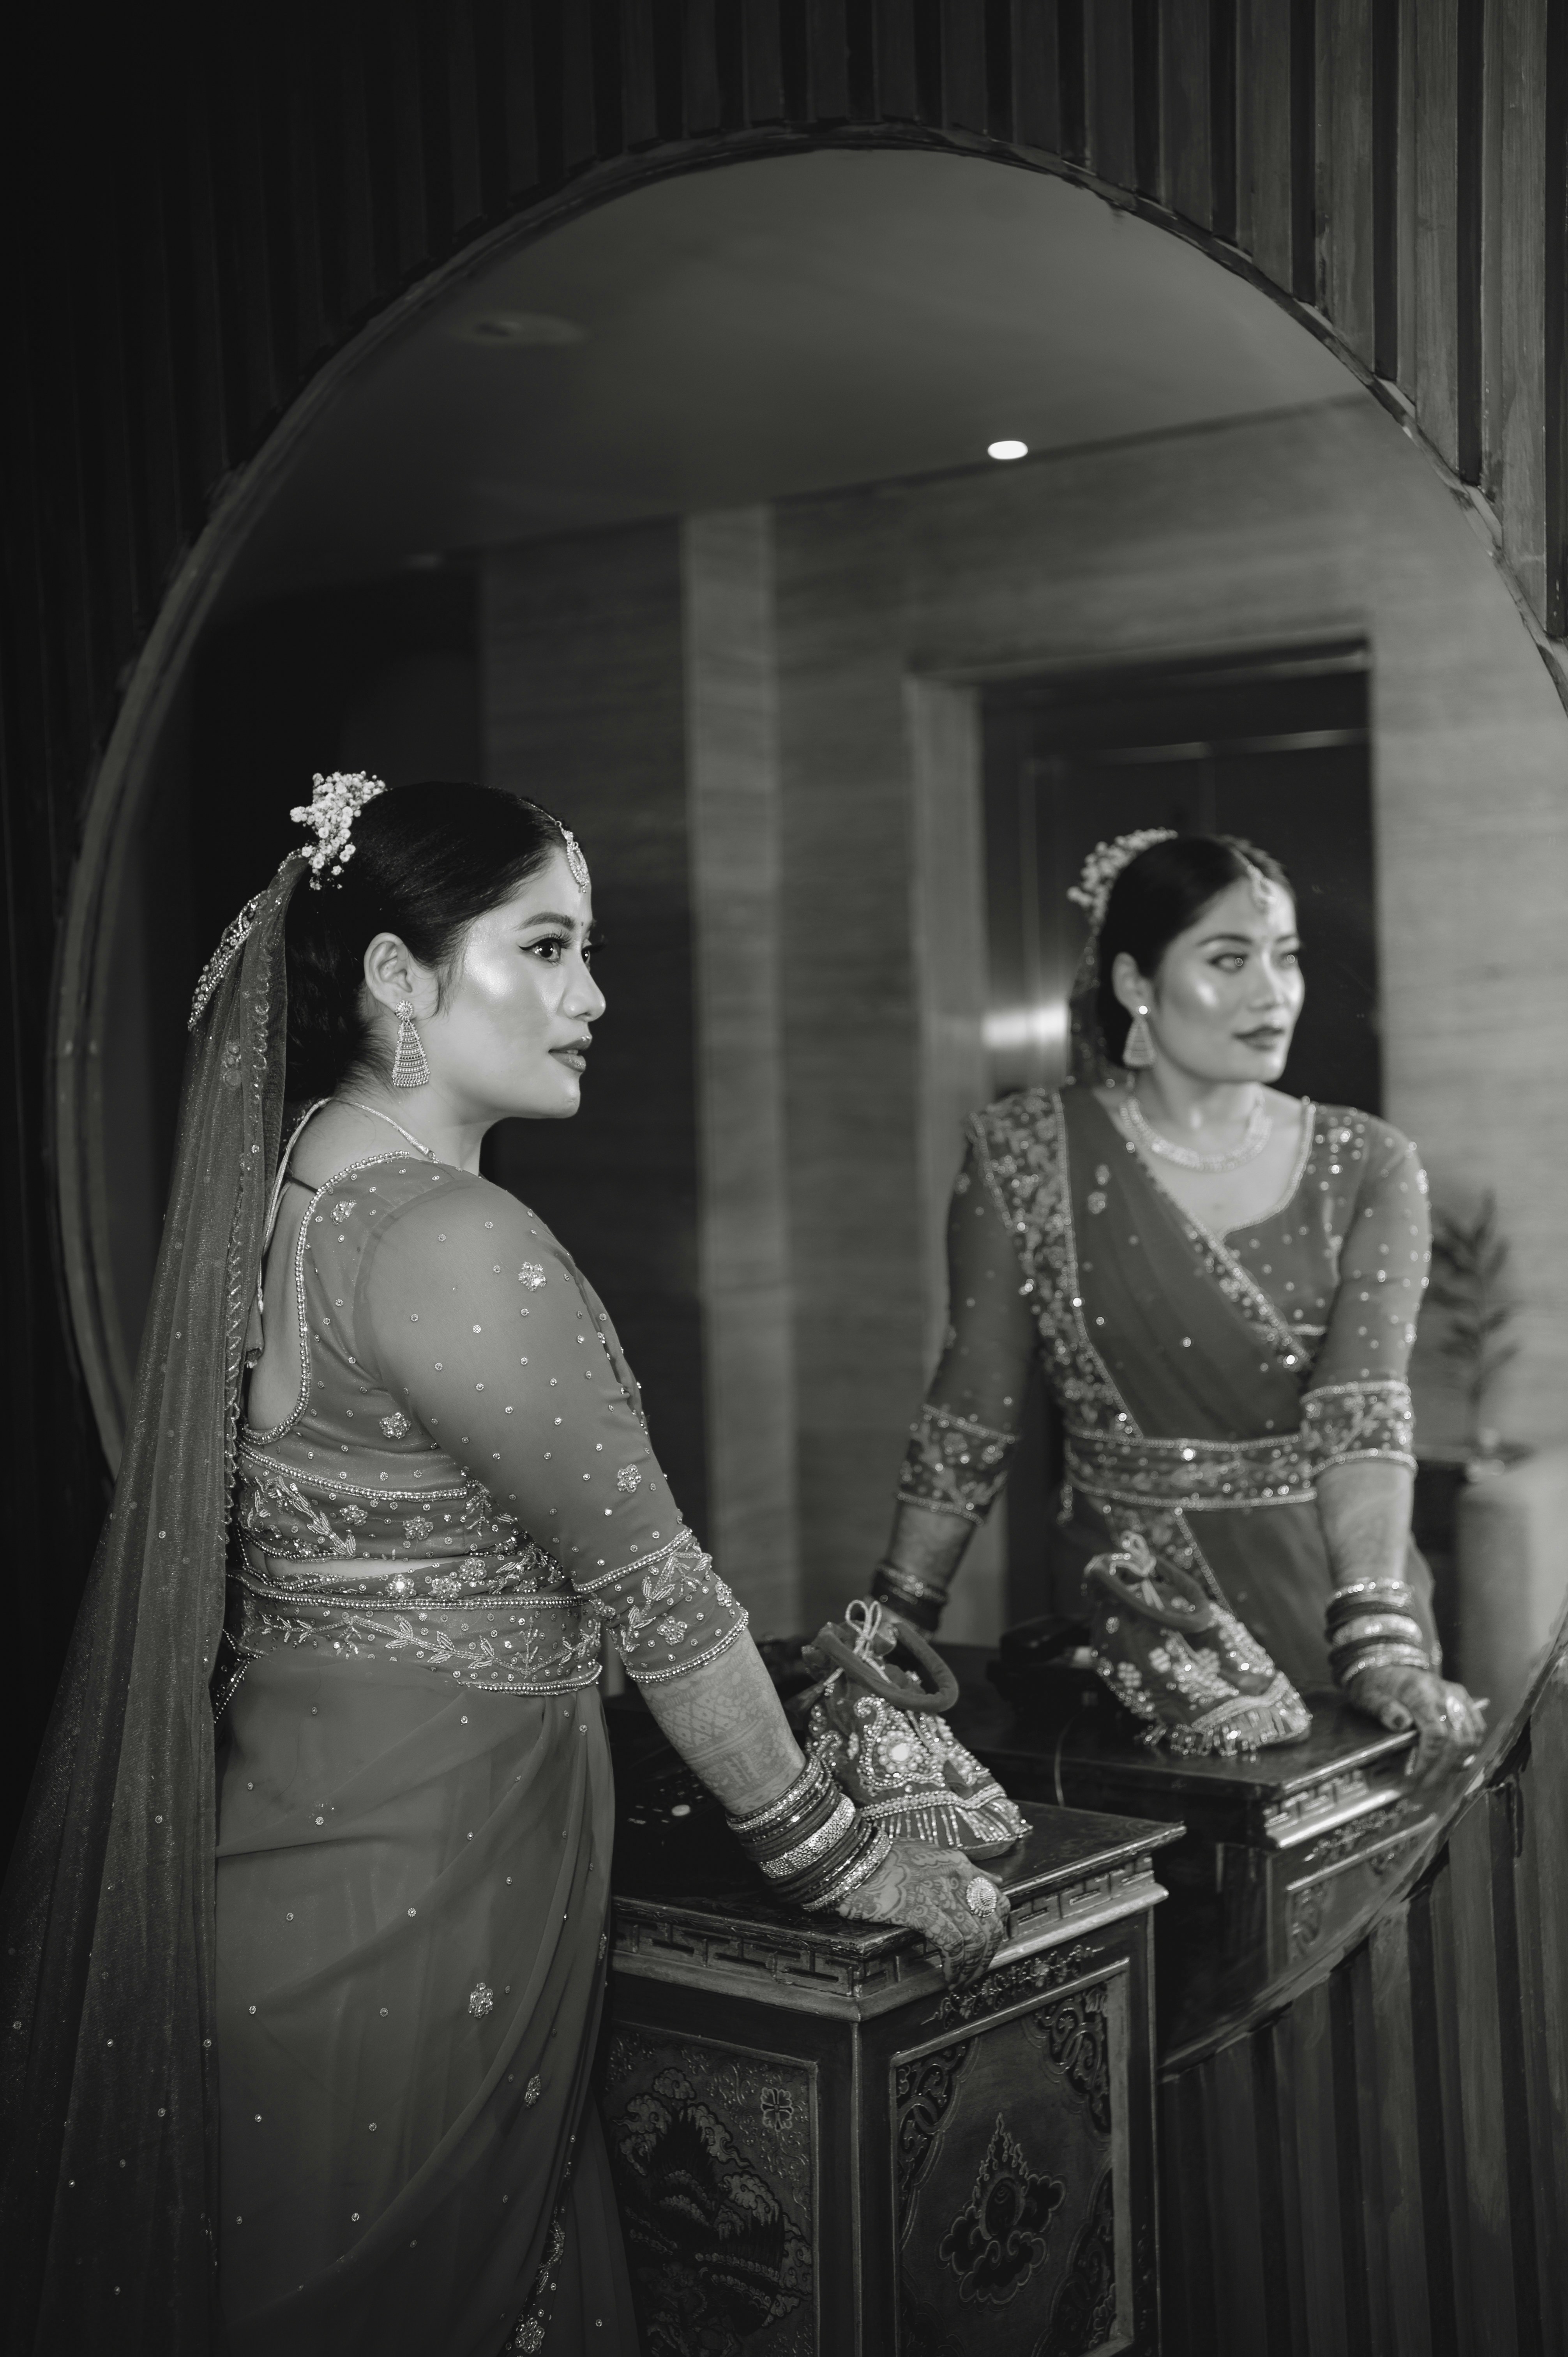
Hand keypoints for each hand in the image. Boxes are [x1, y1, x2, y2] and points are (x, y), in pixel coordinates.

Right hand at [835, 1839, 1010, 1985]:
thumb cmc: (884, 1859)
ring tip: (962, 1980)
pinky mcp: (922, 1910)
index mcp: (958, 1863)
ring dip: (972, 1966)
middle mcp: (956, 1876)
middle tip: (976, 1971)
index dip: (1000, 1929)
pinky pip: (952, 1944)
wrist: (853, 1859)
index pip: (997, 1898)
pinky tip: (948, 1976)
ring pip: (975, 1937)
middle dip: (987, 1954)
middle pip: (989, 1923)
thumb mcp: (929, 1854)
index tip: (993, 1946)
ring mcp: (940, 1893)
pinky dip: (955, 1965)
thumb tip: (992, 1881)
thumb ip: (963, 1868)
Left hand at [1346, 1665, 1487, 1788]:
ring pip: (1470, 1736)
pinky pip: (1476, 1726)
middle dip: (1442, 1769)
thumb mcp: (1370, 1696)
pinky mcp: (1463, 1698)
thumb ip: (1384, 1709)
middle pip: (1456, 1740)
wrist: (1386, 1663)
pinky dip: (1470, 1747)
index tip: (1416, 1779)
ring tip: (1438, 1779)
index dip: (1430, 1761)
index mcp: (1420, 1692)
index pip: (1436, 1735)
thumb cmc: (1376, 1684)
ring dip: (1457, 1762)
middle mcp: (1445, 1693)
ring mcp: (1457, 1695)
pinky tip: (1455, 1762)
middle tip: (1426, 1787)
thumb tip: (1401, 1723)